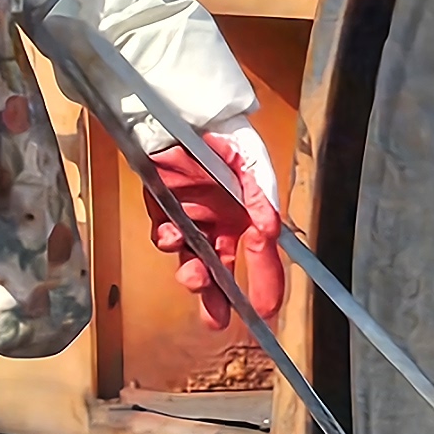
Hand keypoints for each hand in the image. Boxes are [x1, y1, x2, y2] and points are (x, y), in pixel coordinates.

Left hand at [145, 118, 285, 328]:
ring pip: (191, 262)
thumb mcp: (250, 162)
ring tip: (194, 278)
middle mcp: (221, 226)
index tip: (264, 313)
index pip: (262, 260)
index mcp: (249, 218)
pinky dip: (169, 241)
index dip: (266, 286)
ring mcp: (191, 222)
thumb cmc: (222, 136)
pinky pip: (165, 237)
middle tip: (216, 319)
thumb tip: (270, 231)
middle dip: (217, 299)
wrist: (178, 114)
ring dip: (193, 276)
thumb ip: (260, 195)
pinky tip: (172, 236)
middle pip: (221, 272)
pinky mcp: (163, 213)